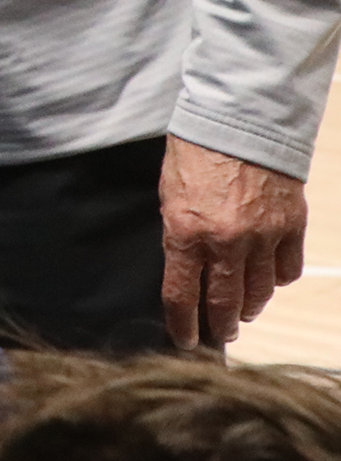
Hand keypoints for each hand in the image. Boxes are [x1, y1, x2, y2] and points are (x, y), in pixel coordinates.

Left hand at [160, 136, 308, 346]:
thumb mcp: (169, 196)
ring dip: (250, 306)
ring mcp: (263, 236)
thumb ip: (178, 235)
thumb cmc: (195, 154)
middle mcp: (226, 242)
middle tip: (221, 335)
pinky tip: (270, 282)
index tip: (184, 340)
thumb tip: (187, 270)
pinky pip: (287, 269)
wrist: (239, 120)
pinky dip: (278, 280)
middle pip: (225, 301)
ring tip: (243, 312)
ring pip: (260, 290)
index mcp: (186, 233)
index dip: (183, 324)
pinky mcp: (291, 226)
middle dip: (221, 324)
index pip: (181, 295)